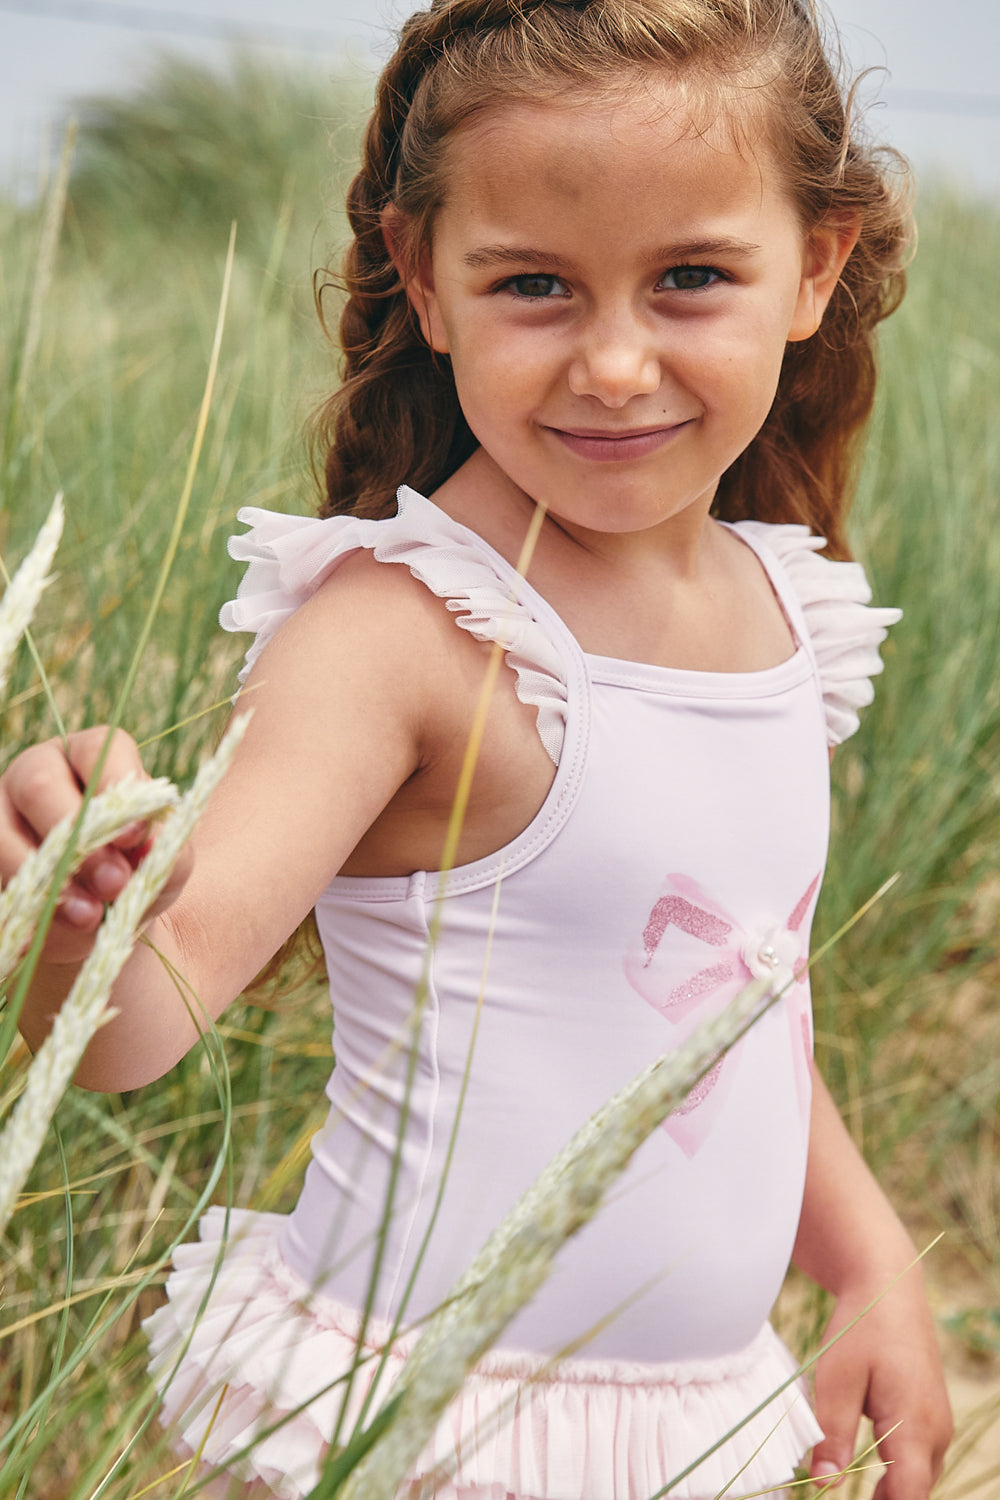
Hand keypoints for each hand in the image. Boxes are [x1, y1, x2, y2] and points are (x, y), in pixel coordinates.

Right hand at [0, 727, 192, 964]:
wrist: (96, 917)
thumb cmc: (135, 872)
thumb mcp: (166, 865)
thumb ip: (166, 852)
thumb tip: (147, 844)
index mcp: (95, 758)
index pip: (101, 750)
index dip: (117, 787)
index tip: (135, 837)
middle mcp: (41, 769)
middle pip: (40, 783)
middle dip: (77, 838)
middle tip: (114, 884)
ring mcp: (3, 807)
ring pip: (4, 829)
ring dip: (48, 877)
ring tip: (88, 916)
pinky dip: (23, 899)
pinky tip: (50, 923)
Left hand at [809, 1263, 952, 1497]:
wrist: (887, 1284)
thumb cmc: (860, 1327)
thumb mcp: (836, 1379)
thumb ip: (832, 1434)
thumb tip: (825, 1483)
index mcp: (915, 1427)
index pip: (910, 1497)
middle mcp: (935, 1430)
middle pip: (916, 1492)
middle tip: (850, 1498)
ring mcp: (937, 1421)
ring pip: (919, 1475)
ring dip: (893, 1490)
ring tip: (861, 1494)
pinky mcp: (930, 1412)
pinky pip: (919, 1456)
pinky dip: (899, 1470)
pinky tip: (872, 1470)